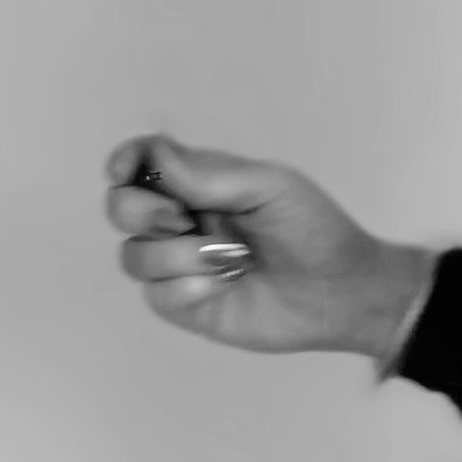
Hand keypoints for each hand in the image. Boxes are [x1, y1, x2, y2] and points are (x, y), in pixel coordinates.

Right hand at [102, 132, 435, 361]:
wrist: (339, 291)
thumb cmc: (313, 229)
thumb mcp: (269, 186)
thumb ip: (208, 173)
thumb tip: (153, 156)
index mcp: (202, 182)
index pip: (143, 162)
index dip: (123, 161)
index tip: (122, 170)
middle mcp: (183, 220)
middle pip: (121, 207)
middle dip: (141, 211)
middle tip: (184, 219)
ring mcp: (180, 264)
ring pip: (133, 255)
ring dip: (179, 256)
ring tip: (230, 260)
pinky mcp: (184, 305)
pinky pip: (155, 296)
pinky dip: (188, 289)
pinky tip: (224, 287)